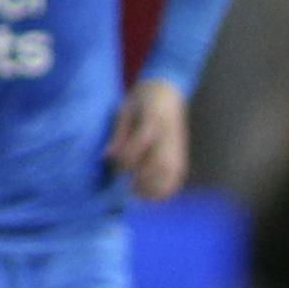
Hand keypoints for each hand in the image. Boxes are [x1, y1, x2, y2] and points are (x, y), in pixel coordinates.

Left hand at [104, 77, 190, 200]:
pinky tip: (152, 195)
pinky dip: (166, 188)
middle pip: (160, 163)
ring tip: (137, 193)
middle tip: (126, 185)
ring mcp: (178, 145)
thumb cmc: (141, 100)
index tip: (112, 162)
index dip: (126, 156)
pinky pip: (177, 176)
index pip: (141, 142)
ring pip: (170, 173)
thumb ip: (118, 133)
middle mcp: (168, 134)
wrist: (168, 92)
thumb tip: (107, 157)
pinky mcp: (181, 154)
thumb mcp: (124, 110)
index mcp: (154, 118)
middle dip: (141, 178)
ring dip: (154, 187)